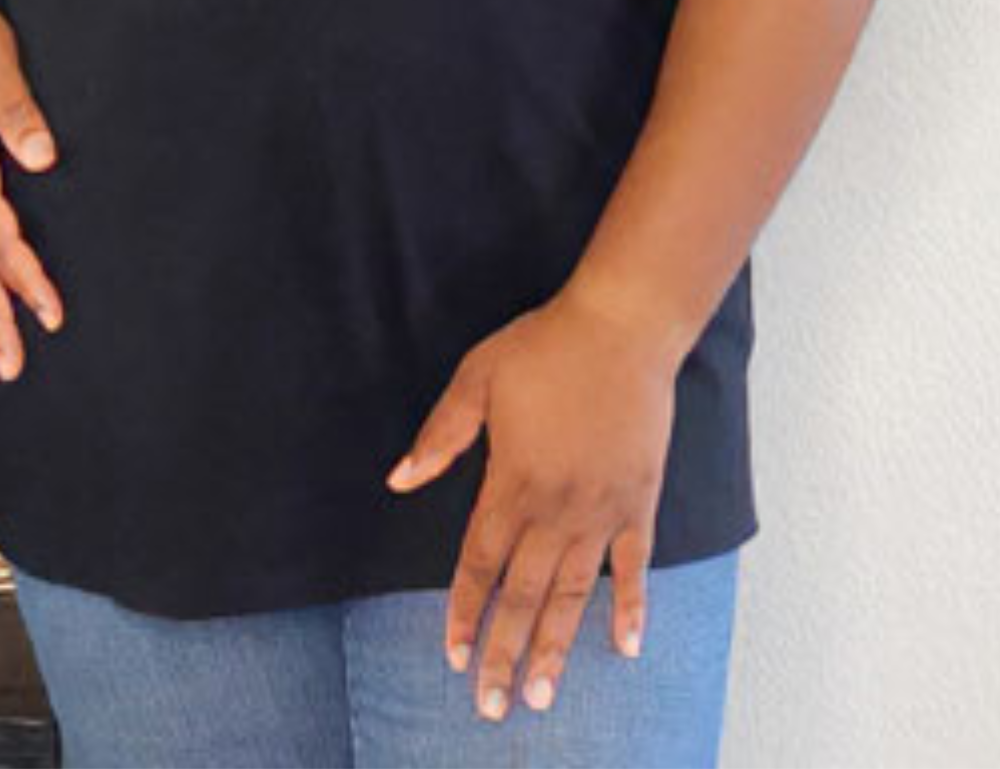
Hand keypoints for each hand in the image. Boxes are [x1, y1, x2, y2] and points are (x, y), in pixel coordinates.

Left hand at [384, 287, 680, 722]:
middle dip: (504, 652)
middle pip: (524, 594)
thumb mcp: (477, 379)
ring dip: (556, 647)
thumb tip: (399, 480)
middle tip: (492, 708)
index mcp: (512, 482)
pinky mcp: (639, 501)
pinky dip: (630, 608)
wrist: (621, 329)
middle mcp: (556, 509)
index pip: (480, 563)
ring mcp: (601, 510)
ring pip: (573, 594)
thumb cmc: (543, 347)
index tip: (452, 656)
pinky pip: (634, 567)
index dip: (465, 611)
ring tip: (541, 695)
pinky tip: (625, 648)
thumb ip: (440, 436)